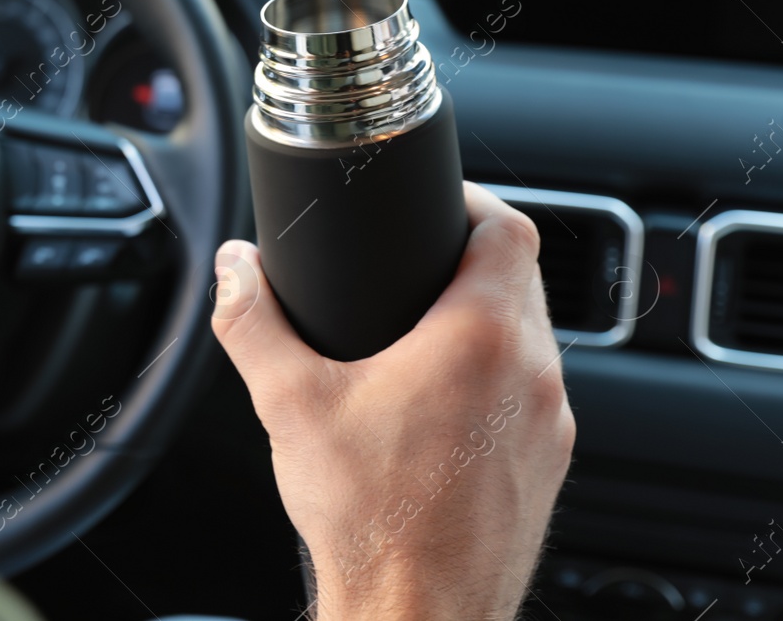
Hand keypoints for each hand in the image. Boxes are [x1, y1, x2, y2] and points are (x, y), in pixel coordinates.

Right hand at [211, 182, 574, 620]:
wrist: (418, 613)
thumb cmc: (370, 518)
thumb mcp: (289, 403)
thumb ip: (252, 323)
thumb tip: (233, 271)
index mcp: (480, 338)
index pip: (506, 229)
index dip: (472, 203)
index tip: (438, 203)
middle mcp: (531, 374)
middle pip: (519, 279)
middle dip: (468, 260)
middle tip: (414, 264)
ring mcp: (549, 423)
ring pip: (530, 338)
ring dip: (484, 320)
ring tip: (421, 331)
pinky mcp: (547, 464)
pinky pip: (529, 392)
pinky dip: (493, 377)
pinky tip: (438, 402)